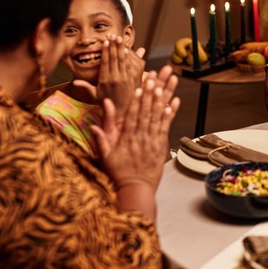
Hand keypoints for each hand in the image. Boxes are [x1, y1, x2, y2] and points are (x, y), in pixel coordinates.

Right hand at [73, 34, 145, 109]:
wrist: (122, 112)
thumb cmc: (107, 103)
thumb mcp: (95, 95)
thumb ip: (86, 87)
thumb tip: (74, 83)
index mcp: (105, 80)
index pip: (106, 62)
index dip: (106, 50)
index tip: (105, 41)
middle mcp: (115, 78)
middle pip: (114, 58)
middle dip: (113, 45)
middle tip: (113, 34)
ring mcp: (124, 78)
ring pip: (123, 60)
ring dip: (121, 48)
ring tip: (120, 38)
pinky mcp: (132, 80)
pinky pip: (131, 66)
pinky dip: (130, 57)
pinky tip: (129, 50)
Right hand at [91, 71, 180, 191]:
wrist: (136, 189)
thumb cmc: (119, 173)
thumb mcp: (105, 156)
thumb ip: (101, 138)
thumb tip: (93, 124)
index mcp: (127, 138)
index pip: (132, 116)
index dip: (136, 101)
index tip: (139, 88)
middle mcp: (140, 137)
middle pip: (146, 112)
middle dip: (149, 95)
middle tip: (153, 79)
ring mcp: (152, 141)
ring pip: (157, 117)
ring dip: (161, 100)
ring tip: (163, 86)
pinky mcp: (161, 145)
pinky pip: (166, 127)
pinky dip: (170, 114)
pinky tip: (174, 103)